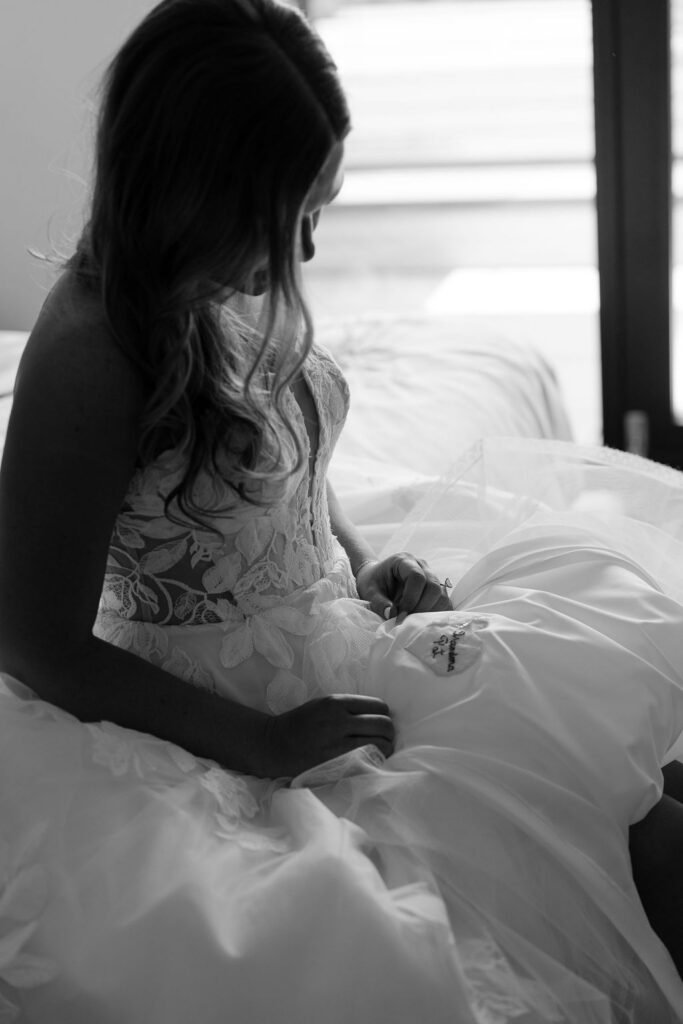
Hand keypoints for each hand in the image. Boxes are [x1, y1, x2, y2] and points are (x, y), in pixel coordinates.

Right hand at [261, 694, 394, 777]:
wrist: (274, 746)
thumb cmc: (301, 724)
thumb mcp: (323, 705)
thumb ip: (348, 708)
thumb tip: (378, 715)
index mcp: (337, 702)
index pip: (379, 706)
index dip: (384, 716)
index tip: (379, 725)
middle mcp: (339, 720)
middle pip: (384, 724)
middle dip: (389, 734)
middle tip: (384, 741)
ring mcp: (338, 743)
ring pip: (381, 743)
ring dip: (385, 749)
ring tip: (379, 753)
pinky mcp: (336, 762)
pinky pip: (368, 760)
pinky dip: (374, 762)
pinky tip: (369, 763)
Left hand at [356, 553, 452, 622]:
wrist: (377, 577)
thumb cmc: (373, 582)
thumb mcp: (369, 591)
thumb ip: (378, 603)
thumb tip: (392, 615)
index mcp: (404, 561)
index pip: (417, 576)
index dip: (411, 598)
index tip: (400, 612)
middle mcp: (421, 566)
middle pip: (434, 586)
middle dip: (422, 607)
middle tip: (407, 618)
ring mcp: (431, 576)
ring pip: (442, 595)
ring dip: (430, 612)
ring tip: (413, 619)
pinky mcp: (435, 589)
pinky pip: (444, 602)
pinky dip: (435, 614)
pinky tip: (421, 620)